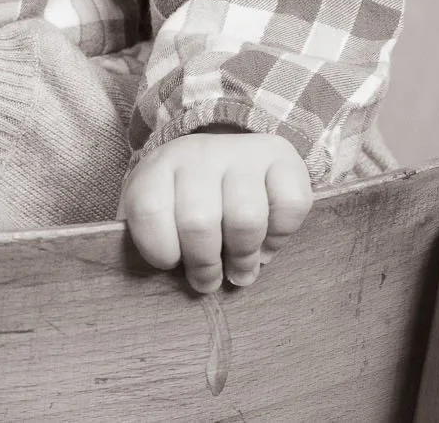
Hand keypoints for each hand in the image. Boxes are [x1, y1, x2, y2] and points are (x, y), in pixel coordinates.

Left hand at [121, 129, 311, 291]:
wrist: (224, 153)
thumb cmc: (186, 200)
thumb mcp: (157, 213)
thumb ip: (152, 243)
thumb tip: (156, 286)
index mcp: (158, 167)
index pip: (149, 210)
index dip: (161, 250)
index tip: (172, 263)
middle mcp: (198, 153)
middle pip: (199, 222)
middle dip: (205, 265)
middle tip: (209, 280)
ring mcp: (241, 152)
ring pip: (246, 218)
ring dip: (244, 257)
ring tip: (240, 269)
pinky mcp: (281, 157)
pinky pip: (289, 206)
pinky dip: (280, 236)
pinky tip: (267, 243)